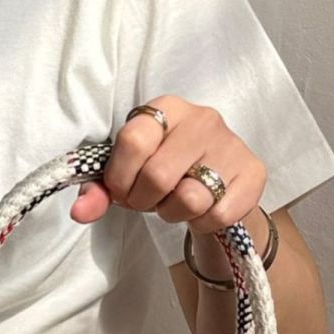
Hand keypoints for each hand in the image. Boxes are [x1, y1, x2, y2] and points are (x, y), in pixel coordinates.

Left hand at [69, 95, 266, 250]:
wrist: (219, 187)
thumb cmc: (167, 174)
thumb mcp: (130, 175)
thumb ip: (100, 191)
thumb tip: (80, 211)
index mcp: (166, 109)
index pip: (132, 140)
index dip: (120, 177)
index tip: (121, 189)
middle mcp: (202, 119)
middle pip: (157, 175)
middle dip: (143, 201)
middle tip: (148, 202)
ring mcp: (231, 145)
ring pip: (189, 198)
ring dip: (173, 214)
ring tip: (176, 203)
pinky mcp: (253, 174)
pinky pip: (217, 215)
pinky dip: (202, 224)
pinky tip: (203, 211)